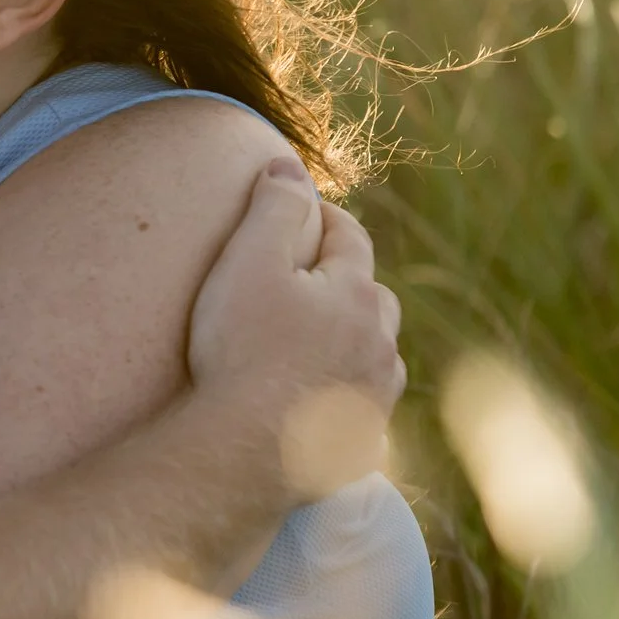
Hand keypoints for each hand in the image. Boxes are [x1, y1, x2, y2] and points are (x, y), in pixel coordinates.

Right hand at [185, 158, 406, 504]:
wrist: (245, 453)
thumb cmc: (240, 351)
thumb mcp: (247, 263)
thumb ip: (273, 208)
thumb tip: (288, 166)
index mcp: (355, 293)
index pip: (349, 237)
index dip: (323, 218)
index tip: (298, 212)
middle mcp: (378, 343)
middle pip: (372, 296)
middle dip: (346, 281)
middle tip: (308, 280)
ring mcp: (373, 397)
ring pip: (375, 353)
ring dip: (353, 340)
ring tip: (317, 342)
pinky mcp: (360, 443)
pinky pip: (362, 406)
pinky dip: (345, 393)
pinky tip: (319, 400)